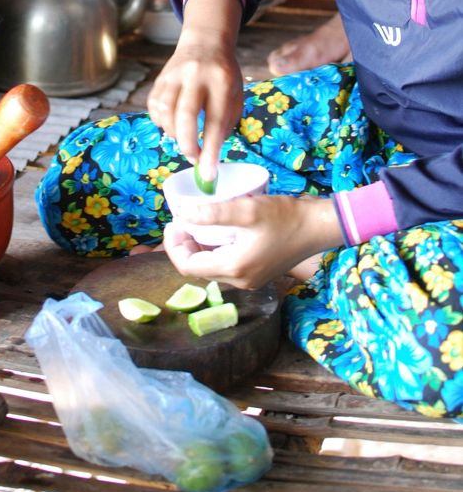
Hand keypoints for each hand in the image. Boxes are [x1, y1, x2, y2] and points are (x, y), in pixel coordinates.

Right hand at [147, 0, 243, 177]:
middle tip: (194, 158)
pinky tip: (173, 123)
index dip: (210, 149)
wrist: (205, 44)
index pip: (215, 120)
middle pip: (185, 115)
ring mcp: (174, 74)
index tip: (208, 172)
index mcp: (222, 80)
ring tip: (185, 136)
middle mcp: (196, 75)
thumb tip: (209, 159)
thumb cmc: (224, 77)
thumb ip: (224, 125)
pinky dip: (162, 122)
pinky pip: (154, 107)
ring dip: (174, 133)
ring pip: (165, 111)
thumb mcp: (235, 96)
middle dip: (187, 144)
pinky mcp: (160, 78)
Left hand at [162, 194, 342, 289]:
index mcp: (234, 268)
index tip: (173, 222)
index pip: (187, 267)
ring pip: (211, 268)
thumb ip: (211, 213)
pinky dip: (214, 250)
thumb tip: (181, 214)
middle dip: (184, 247)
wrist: (318, 227)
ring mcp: (250, 279)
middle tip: (181, 221)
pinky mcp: (257, 273)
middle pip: (197, 270)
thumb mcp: (246, 210)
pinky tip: (216, 231)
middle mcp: (240, 281)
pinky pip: (226, 265)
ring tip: (195, 223)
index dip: (174, 246)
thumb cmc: (285, 218)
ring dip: (198, 249)